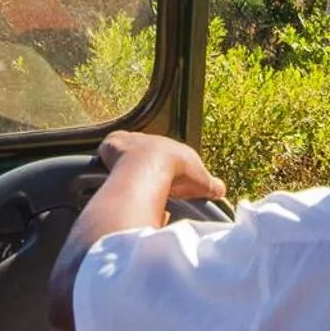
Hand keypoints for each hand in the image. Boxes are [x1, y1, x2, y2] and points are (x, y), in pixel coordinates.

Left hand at [97, 131, 226, 200]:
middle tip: (148, 187)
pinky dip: (108, 163)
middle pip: (147, 155)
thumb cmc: (178, 172)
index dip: (169, 169)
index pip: (170, 156)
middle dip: (147, 169)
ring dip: (128, 167)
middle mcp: (151, 140)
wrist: (150, 166)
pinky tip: (111, 178)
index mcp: (171, 146)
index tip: (168, 183)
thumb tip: (221, 190)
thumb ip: (212, 186)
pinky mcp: (111, 145)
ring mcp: (129, 142)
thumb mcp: (202, 182)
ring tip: (130, 186)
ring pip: (127, 153)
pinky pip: (108, 153)